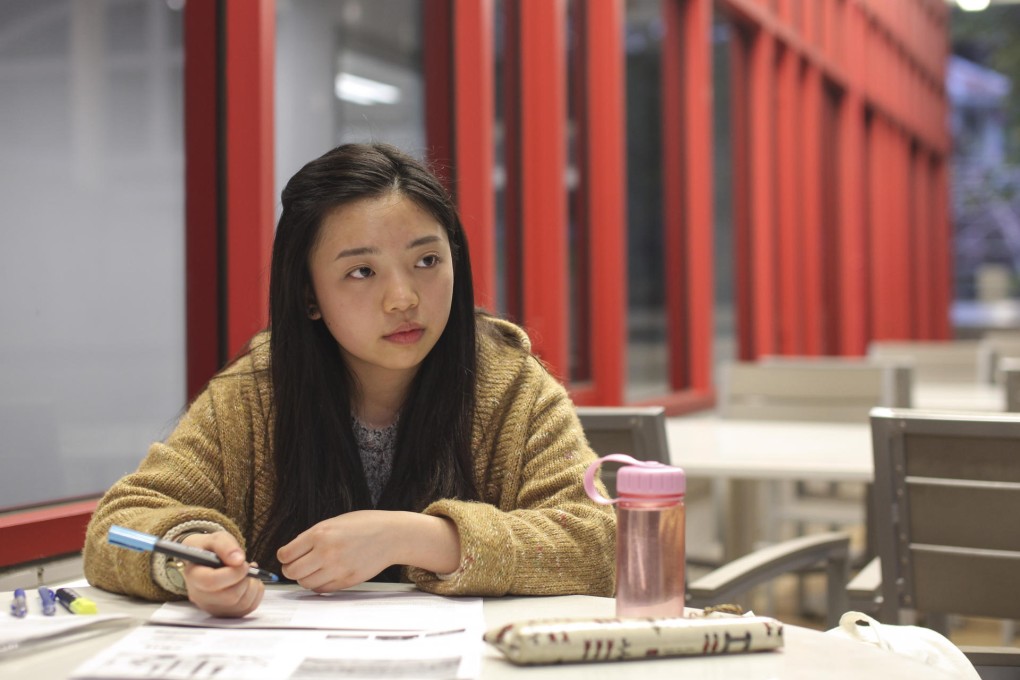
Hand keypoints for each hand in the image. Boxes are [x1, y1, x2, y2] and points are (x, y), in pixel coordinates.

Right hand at [178, 531, 263, 617]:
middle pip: (230, 596)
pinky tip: (250, 581)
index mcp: (193, 576)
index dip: (232, 573)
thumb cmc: (209, 550)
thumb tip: (238, 560)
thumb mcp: (215, 539)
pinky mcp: (225, 613)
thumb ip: (225, 545)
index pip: (211, 582)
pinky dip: (256, 593)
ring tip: (249, 572)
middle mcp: (199, 597)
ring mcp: (212, 608)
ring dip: (253, 585)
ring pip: (242, 604)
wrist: (205, 561)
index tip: (242, 563)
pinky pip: (248, 608)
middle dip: (245, 579)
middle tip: (247, 566)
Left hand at [277, 511, 459, 591]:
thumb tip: (292, 553)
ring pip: (305, 583)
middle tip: (297, 565)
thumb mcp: (334, 523)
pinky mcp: (346, 581)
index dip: (284, 556)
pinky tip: (326, 574)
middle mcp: (325, 552)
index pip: (286, 554)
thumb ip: (313, 537)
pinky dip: (319, 585)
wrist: (391, 535)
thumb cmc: (364, 525)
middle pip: (292, 572)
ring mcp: (336, 568)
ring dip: (305, 578)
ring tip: (313, 570)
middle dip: (291, 569)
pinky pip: (322, 589)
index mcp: (320, 534)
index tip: (288, 556)